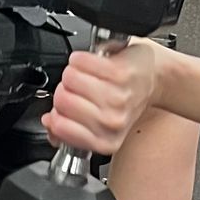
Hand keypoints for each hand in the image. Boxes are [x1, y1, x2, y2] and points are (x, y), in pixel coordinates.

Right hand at [44, 38, 162, 157]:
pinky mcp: (118, 73)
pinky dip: (82, 58)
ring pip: (69, 79)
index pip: (59, 125)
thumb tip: (48, 123)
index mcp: (105, 141)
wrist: (151, 77)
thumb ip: (67, 131)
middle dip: (65, 90)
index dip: (58, 111)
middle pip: (61, 99)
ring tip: (88, 75)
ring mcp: (117, 98)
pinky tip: (93, 62)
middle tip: (81, 88)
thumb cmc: (123, 97)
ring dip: (74, 72)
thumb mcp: (97, 124)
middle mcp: (112, 122)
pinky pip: (80, 62)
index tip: (69, 105)